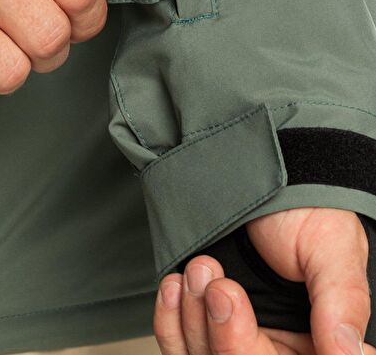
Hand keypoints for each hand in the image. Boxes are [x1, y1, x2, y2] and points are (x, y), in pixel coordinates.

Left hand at [154, 207, 375, 353]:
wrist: (260, 180)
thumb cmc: (306, 213)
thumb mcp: (333, 250)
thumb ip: (342, 301)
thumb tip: (349, 353)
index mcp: (315, 344)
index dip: (258, 352)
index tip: (239, 307)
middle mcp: (274, 346)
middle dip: (227, 337)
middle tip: (221, 287)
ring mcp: (233, 333)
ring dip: (193, 320)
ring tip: (200, 270)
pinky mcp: (200, 317)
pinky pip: (175, 339)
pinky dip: (169, 319)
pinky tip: (174, 287)